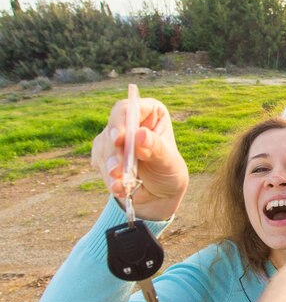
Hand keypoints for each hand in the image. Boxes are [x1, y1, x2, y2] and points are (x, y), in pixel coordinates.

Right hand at [91, 97, 188, 220]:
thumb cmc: (169, 172)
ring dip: (110, 166)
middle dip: (114, 151)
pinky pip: (100, 162)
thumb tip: (140, 134)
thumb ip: (155, 148)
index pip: (130, 109)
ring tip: (120, 183)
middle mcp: (130, 121)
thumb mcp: (167, 161)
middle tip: (117, 169)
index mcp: (151, 112)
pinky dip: (108, 177)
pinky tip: (118, 187)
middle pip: (113, 128)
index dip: (121, 122)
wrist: (160, 193)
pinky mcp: (104, 153)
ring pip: (103, 146)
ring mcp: (114, 137)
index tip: (119, 139)